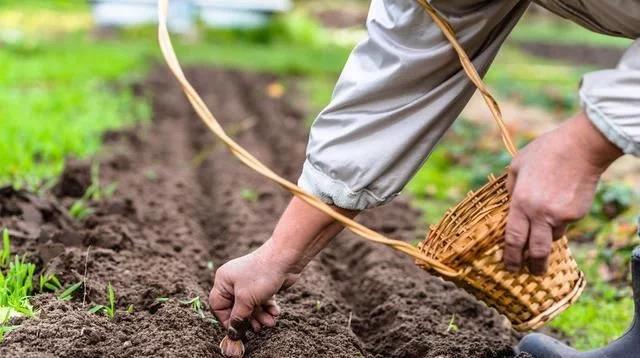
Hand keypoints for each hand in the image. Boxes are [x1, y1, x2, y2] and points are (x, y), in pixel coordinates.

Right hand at [209, 240, 298, 332]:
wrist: (286, 259)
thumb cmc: (261, 276)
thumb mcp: (246, 300)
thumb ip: (238, 318)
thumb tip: (232, 334)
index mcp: (223, 280)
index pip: (218, 305)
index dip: (226, 319)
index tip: (237, 330)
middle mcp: (234, 281)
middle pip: (236, 308)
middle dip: (248, 319)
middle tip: (257, 329)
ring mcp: (249, 283)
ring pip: (251, 306)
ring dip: (260, 316)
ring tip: (270, 322)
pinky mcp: (263, 285)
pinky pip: (262, 301)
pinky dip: (268, 308)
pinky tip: (275, 312)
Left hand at [504, 112, 621, 274]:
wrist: (581, 147)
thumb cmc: (545, 152)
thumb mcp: (517, 166)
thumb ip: (510, 188)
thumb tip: (509, 202)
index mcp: (521, 203)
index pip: (513, 238)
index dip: (510, 256)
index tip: (509, 267)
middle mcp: (540, 214)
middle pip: (535, 251)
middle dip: (532, 266)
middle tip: (530, 273)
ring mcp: (561, 216)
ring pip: (552, 237)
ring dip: (546, 237)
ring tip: (544, 227)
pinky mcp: (578, 214)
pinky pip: (565, 223)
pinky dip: (560, 220)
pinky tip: (560, 204)